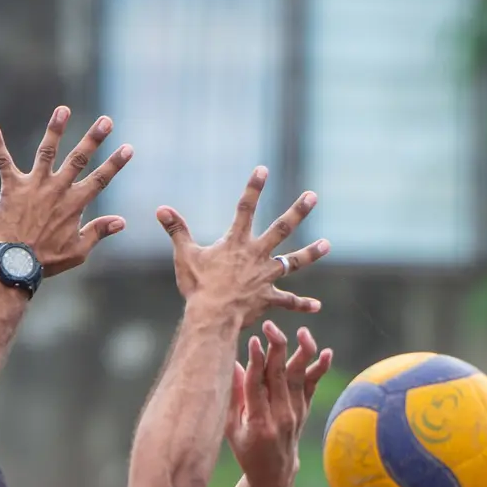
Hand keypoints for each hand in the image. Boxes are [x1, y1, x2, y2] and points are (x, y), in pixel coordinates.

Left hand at [0, 106, 131, 277]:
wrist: (15, 264)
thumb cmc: (47, 260)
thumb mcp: (79, 250)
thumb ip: (99, 232)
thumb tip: (121, 221)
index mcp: (75, 204)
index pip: (100, 179)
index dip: (115, 163)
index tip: (127, 148)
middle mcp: (57, 189)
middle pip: (79, 159)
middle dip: (94, 139)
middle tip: (105, 120)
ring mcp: (34, 186)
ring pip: (47, 151)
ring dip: (56, 129)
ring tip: (63, 110)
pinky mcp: (12, 187)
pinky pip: (3, 162)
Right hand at [159, 168, 328, 327]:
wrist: (212, 316)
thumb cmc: (197, 287)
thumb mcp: (184, 256)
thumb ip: (176, 230)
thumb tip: (161, 209)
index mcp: (236, 242)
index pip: (245, 208)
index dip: (253, 188)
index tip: (263, 169)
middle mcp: (256, 255)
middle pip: (281, 229)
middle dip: (298, 212)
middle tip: (312, 196)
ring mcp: (265, 277)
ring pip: (292, 262)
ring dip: (310, 253)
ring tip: (326, 245)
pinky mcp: (268, 298)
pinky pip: (288, 302)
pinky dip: (302, 304)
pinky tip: (317, 306)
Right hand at [227, 322, 332, 486]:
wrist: (273, 473)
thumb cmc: (246, 449)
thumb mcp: (231, 428)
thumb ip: (233, 396)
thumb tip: (232, 363)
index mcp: (258, 422)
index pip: (257, 386)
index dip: (256, 362)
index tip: (254, 341)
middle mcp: (280, 416)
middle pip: (279, 376)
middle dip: (276, 348)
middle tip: (270, 326)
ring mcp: (296, 414)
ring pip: (300, 377)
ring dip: (302, 352)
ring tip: (302, 332)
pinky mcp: (305, 410)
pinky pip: (313, 386)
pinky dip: (320, 369)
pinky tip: (325, 352)